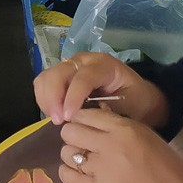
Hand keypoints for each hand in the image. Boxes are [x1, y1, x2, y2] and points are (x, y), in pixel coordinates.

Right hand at [34, 52, 168, 128]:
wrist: (139, 97)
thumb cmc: (136, 102)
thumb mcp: (129, 107)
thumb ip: (105, 110)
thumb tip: (82, 118)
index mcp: (104, 65)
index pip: (82, 78)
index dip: (72, 98)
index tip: (68, 119)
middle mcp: (83, 61)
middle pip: (57, 73)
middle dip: (54, 98)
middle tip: (58, 122)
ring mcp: (70, 66)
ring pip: (46, 77)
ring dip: (46, 100)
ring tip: (56, 120)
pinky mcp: (60, 75)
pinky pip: (43, 84)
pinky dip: (44, 100)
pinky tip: (54, 114)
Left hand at [60, 107, 182, 182]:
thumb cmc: (169, 172)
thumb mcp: (146, 138)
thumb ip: (118, 129)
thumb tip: (92, 121)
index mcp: (126, 129)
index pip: (85, 114)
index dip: (81, 121)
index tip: (85, 129)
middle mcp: (110, 145)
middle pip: (70, 131)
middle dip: (73, 137)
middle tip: (83, 146)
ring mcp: (102, 169)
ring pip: (66, 153)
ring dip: (72, 157)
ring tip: (85, 164)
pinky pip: (66, 175)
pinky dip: (69, 173)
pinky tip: (80, 176)